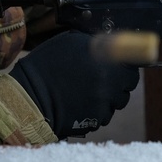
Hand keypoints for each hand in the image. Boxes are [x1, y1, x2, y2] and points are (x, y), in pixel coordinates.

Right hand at [8, 31, 139, 138]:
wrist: (30, 98)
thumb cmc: (46, 66)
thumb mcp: (69, 42)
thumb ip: (94, 43)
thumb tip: (109, 42)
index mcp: (105, 58)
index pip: (132, 63)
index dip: (126, 66)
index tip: (120, 66)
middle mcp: (110, 80)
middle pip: (128, 84)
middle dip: (120, 82)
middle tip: (104, 80)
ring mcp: (105, 101)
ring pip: (118, 101)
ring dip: (110, 97)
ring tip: (89, 92)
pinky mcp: (97, 119)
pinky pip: (105, 114)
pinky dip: (98, 110)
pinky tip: (81, 104)